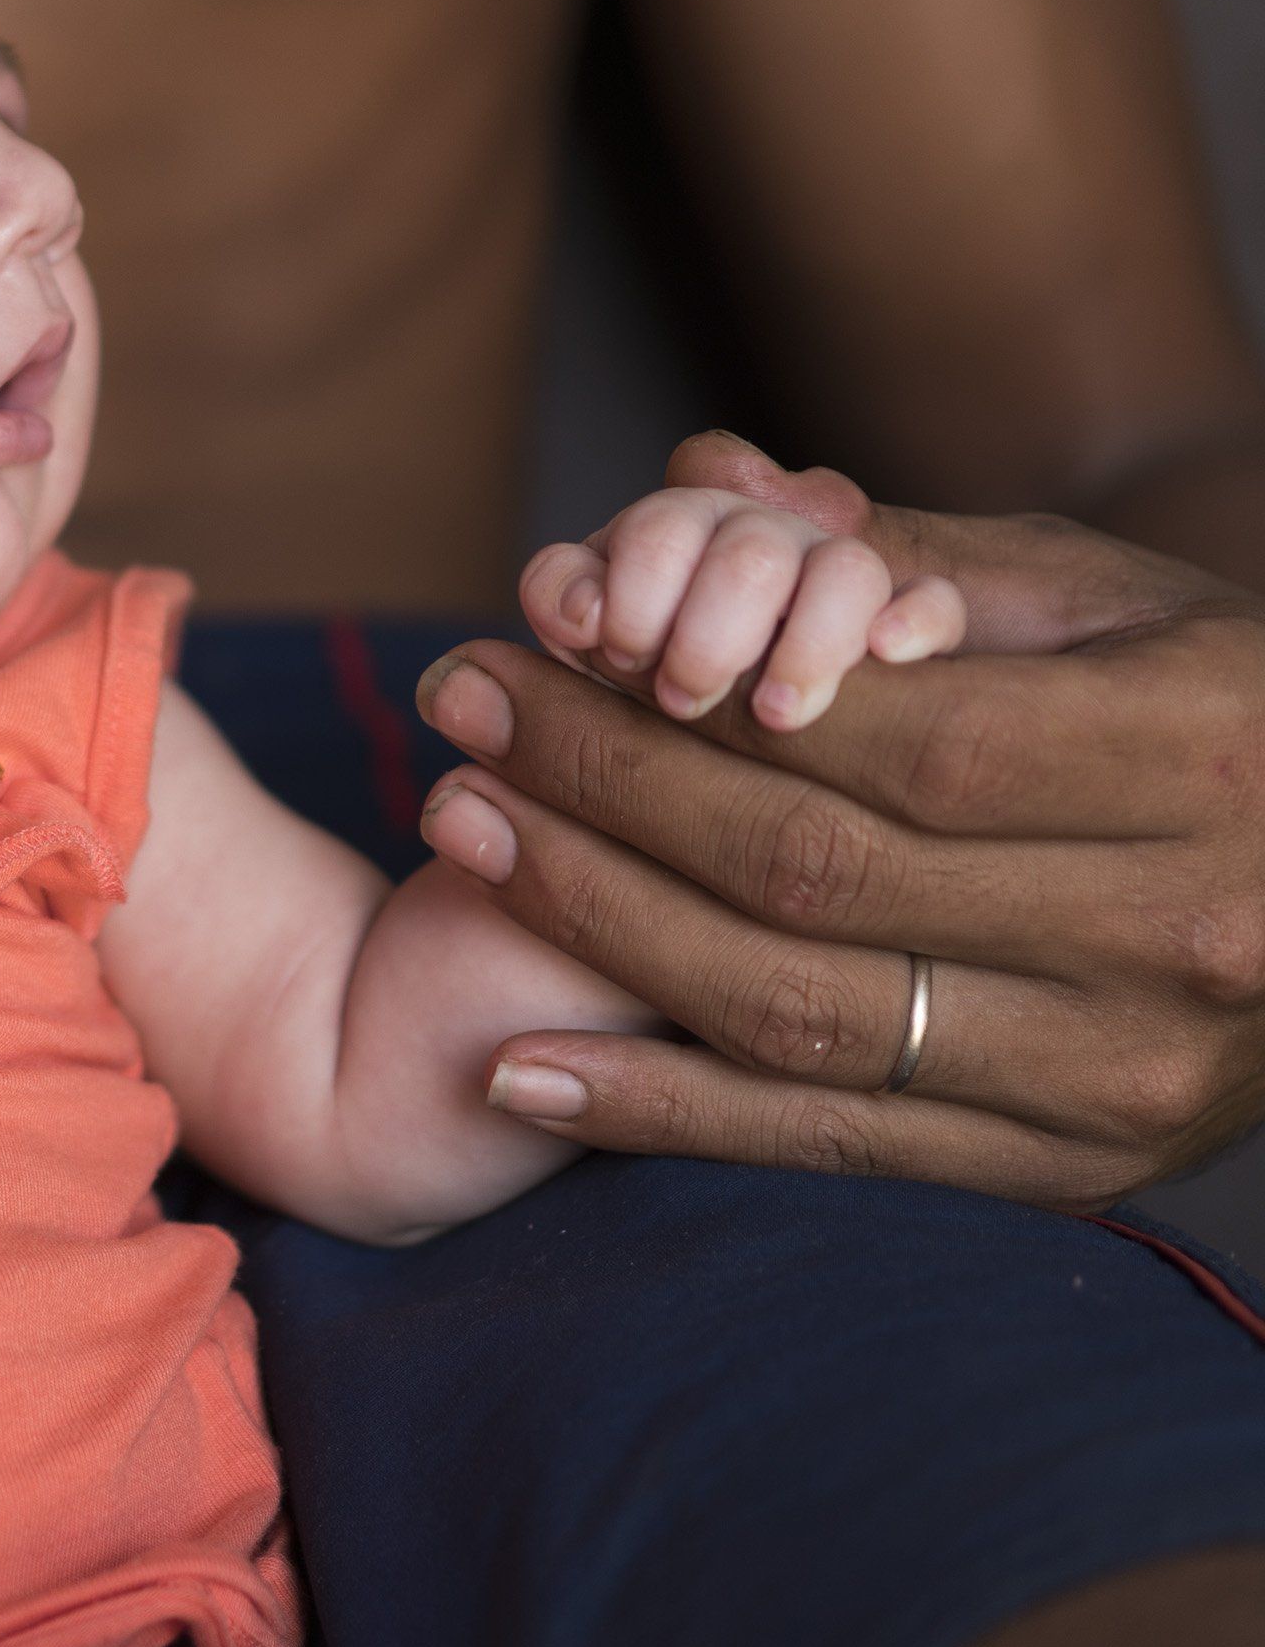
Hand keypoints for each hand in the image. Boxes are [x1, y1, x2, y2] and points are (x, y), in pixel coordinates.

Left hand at [415, 433, 1264, 1208]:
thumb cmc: (1220, 715)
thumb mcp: (1113, 604)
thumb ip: (908, 555)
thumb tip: (699, 477)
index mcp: (1198, 761)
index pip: (894, 742)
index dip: (696, 700)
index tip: (534, 639)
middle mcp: (1171, 934)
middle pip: (819, 870)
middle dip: (606, 784)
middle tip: (458, 706)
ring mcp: (1119, 1071)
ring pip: (799, 1010)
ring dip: (596, 927)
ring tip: (460, 832)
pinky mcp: (1070, 1169)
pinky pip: (826, 1145)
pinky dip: (657, 1115)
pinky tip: (513, 1070)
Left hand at [519, 483, 965, 729]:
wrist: (732, 721)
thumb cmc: (634, 678)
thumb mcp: (587, 638)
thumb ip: (566, 601)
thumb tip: (580, 612)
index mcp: (677, 532)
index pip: (660, 531)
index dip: (634, 594)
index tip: (618, 654)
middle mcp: (762, 539)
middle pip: (753, 551)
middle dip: (711, 635)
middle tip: (683, 700)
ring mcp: (840, 577)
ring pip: (846, 571)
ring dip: (806, 644)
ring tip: (775, 717)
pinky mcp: (913, 622)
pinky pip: (938, 601)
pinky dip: (918, 620)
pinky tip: (888, 654)